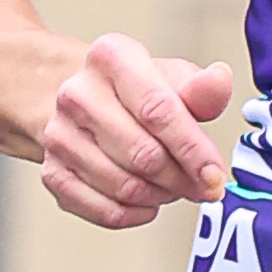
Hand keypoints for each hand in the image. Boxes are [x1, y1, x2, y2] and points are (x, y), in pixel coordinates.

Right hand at [40, 31, 233, 228]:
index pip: (157, 110)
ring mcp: (59, 135)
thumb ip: (200, 88)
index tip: (215, 176)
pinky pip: (103, 210)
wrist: (87, 102)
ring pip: (125, 187)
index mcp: (111, 58)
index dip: (192, 149)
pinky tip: (148, 202)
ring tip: (173, 186)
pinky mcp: (52, 172)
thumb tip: (219, 81)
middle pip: (143, 154)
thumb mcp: (173, 79)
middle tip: (201, 186)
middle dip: (181, 179)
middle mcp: (77, 94)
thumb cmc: (136, 92)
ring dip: (160, 196)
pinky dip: (135, 214)